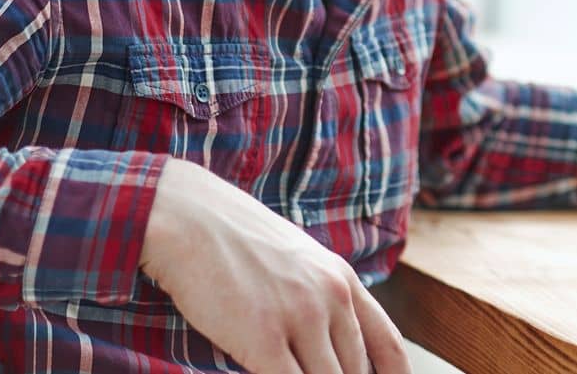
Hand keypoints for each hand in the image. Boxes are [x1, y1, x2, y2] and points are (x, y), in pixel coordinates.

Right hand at [140, 158, 410, 373]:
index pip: (388, 344)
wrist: (189, 218)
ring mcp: (300, 317)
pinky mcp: (263, 339)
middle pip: (356, 372)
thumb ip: (320, 297)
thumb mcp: (295, 260)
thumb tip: (330, 344)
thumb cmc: (234, 241)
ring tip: (291, 373)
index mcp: (342, 278)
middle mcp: (332, 296)